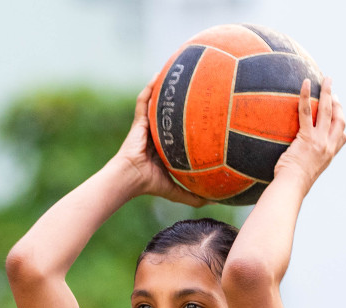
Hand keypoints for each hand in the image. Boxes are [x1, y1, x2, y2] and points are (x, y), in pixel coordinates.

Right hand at [110, 79, 206, 206]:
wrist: (129, 179)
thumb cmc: (149, 184)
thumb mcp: (175, 190)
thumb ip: (193, 195)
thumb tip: (216, 202)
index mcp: (165, 144)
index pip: (179, 126)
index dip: (190, 116)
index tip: (205, 107)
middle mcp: (157, 131)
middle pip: (170, 109)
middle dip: (179, 95)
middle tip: (196, 81)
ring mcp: (147, 125)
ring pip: (157, 100)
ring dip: (165, 85)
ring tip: (177, 68)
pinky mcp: (139, 121)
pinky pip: (144, 100)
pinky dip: (150, 87)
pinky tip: (159, 74)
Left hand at [273, 76, 345, 190]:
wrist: (291, 188)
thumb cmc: (292, 185)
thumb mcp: (304, 175)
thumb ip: (305, 164)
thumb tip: (293, 165)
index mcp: (329, 156)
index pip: (342, 138)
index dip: (341, 124)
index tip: (338, 113)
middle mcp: (328, 146)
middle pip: (339, 119)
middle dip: (338, 102)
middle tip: (333, 89)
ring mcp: (319, 141)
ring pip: (327, 111)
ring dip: (328, 92)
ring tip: (326, 78)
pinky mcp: (307, 137)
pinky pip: (307, 111)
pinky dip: (306, 95)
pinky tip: (305, 83)